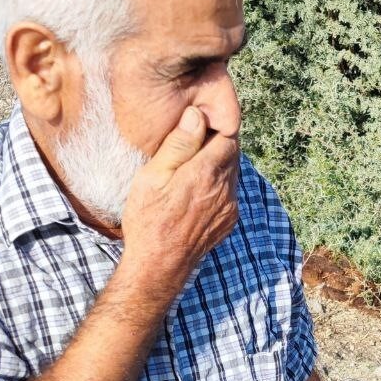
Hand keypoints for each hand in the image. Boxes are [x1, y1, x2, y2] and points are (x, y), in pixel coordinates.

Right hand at [121, 105, 238, 297]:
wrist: (158, 265)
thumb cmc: (148, 219)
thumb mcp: (153, 176)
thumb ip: (179, 144)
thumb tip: (197, 114)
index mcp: (207, 172)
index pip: (227, 137)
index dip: (213, 130)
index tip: (196, 130)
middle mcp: (225, 189)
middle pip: (232, 155)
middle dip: (216, 146)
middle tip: (192, 147)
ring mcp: (230, 207)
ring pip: (232, 174)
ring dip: (218, 167)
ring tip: (192, 171)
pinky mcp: (228, 221)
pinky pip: (229, 194)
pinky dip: (218, 187)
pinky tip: (196, 192)